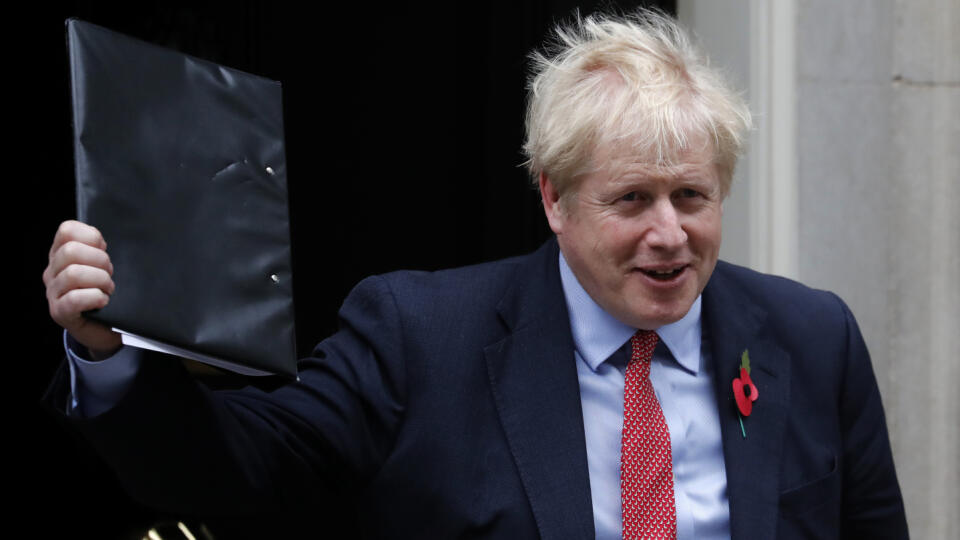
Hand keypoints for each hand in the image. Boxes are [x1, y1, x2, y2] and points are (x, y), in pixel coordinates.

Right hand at [43, 220, 120, 358]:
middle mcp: (52, 271)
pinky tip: (103, 301)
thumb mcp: (102, 266)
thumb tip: (100, 241)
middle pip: (71, 251)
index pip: (67, 230)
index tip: (104, 250)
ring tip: (108, 289)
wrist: (105, 328)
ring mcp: (53, 292)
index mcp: (60, 254)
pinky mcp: (59, 312)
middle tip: (110, 274)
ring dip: (99, 280)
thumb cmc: (105, 291)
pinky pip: (74, 299)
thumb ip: (98, 249)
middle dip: (100, 261)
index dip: (91, 237)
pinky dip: (94, 298)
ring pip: (73, 273)